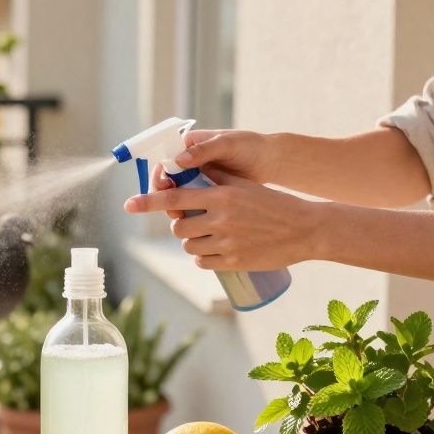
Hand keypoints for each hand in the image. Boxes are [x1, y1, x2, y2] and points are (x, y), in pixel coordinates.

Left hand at [124, 168, 320, 271]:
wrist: (304, 229)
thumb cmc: (273, 203)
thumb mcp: (244, 185)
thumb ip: (215, 178)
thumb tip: (187, 170)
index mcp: (220, 196)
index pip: (174, 197)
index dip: (148, 201)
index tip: (129, 204)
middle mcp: (220, 219)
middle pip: (179, 226)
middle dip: (182, 224)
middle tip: (196, 221)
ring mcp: (226, 242)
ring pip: (189, 245)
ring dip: (192, 241)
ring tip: (209, 235)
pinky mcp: (233, 262)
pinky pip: (202, 262)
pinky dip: (203, 258)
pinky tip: (214, 250)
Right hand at [151, 129, 274, 218]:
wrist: (270, 162)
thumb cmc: (250, 146)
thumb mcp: (227, 145)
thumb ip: (204, 150)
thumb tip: (179, 160)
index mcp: (188, 146)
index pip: (165, 160)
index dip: (159, 175)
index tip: (163, 186)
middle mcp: (188, 162)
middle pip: (166, 181)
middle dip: (164, 196)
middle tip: (171, 208)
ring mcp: (196, 179)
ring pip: (177, 196)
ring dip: (175, 207)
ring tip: (180, 217)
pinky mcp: (206, 194)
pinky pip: (191, 204)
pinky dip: (188, 213)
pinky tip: (192, 222)